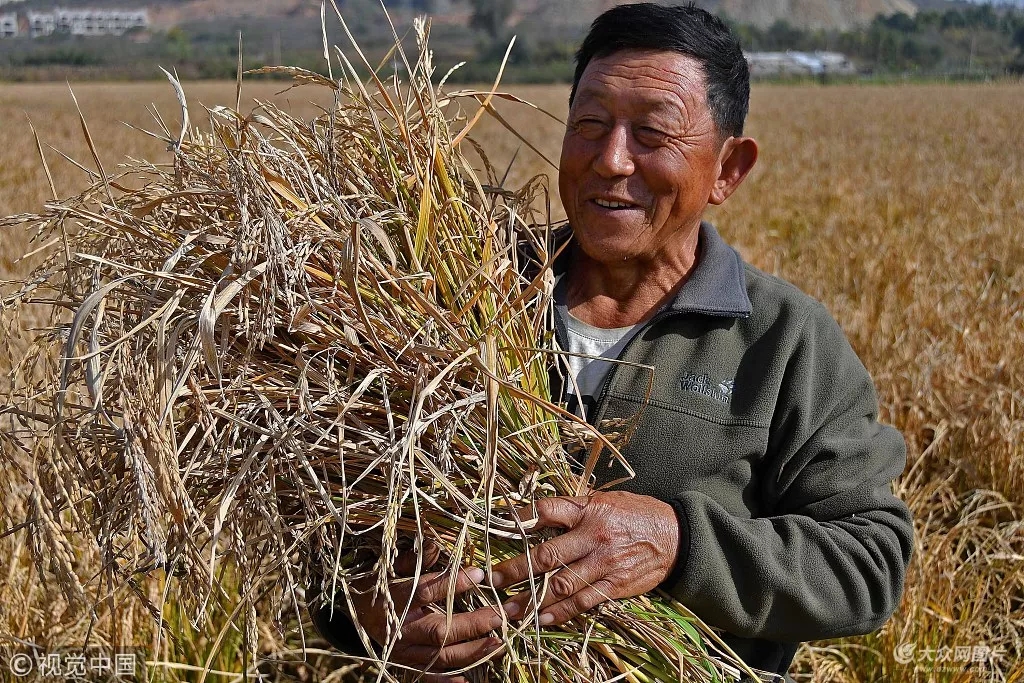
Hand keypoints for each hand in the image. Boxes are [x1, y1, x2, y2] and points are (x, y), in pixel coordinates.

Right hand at [338, 544, 504, 681]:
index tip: (480, 574)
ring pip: (440, 656)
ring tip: (499, 643)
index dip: (452, 584)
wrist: (350, 614)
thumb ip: (413, 559)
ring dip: (472, 652)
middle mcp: (399, 629)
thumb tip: (436, 544)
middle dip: (474, 624)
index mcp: (394, 600)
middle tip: (502, 614)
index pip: (425, 592)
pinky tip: (468, 681)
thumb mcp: (388, 567)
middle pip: (439, 630)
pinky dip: (446, 681)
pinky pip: (426, 676)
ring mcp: (401, 651)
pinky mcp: (403, 665)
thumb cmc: (375, 586)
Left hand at [489, 491, 679, 625]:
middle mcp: (594, 537)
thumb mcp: (605, 500)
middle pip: (547, 555)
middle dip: (516, 569)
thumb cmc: (635, 514)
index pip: (548, 510)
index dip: (521, 518)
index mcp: (589, 510)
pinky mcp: (614, 586)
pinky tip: (541, 619)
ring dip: (531, 599)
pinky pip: (583, 602)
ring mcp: (604, 564)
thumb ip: (574, 507)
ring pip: (561, 584)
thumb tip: (538, 512)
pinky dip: (560, 612)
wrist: (676, 536)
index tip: (498, 527)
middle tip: (491, 580)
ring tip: (508, 609)